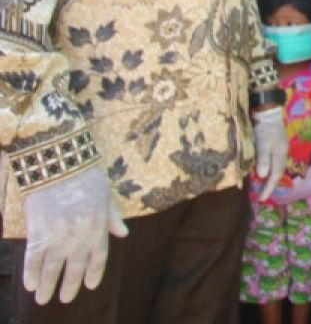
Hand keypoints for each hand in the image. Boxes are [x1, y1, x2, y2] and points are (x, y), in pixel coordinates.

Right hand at [23, 164, 127, 304]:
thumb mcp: (107, 195)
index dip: (93, 274)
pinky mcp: (38, 234)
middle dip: (70, 286)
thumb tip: (124, 233)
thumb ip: (113, 217)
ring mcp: (59, 238)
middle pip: (75, 269)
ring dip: (48, 286)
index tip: (89, 285)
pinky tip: (30, 285)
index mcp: (99, 229)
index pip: (98, 259)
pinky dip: (31, 274)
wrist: (62, 166)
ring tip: (44, 299)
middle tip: (66, 299)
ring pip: (53, 270)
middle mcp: (80, 238)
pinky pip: (33, 260)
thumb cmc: (87, 177)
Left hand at [252, 106, 287, 198]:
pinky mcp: (276, 145)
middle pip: (278, 173)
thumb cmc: (264, 127)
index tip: (261, 199)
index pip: (275, 176)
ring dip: (270, 178)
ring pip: (277, 168)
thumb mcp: (263, 142)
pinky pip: (274, 162)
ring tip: (262, 187)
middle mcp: (282, 153)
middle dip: (270, 186)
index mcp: (280, 154)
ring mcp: (280, 149)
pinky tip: (264, 171)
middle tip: (261, 196)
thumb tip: (263, 176)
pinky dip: (269, 170)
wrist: (268, 111)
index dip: (268, 188)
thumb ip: (263, 158)